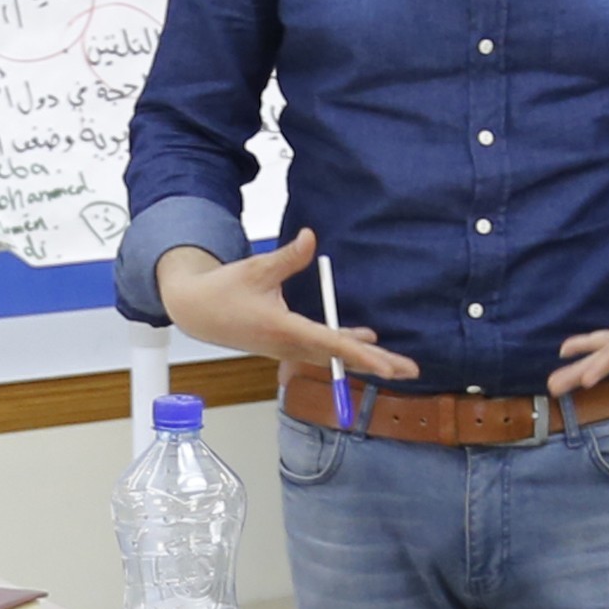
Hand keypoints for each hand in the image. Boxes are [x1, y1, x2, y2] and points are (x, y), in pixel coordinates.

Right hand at [156, 231, 422, 390]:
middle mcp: (290, 345)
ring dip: (366, 360)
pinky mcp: (288, 345)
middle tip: (410, 371)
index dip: (362, 355)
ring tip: (398, 366)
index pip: (331, 345)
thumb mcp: (256, 268)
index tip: (386, 365)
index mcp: (284, 329)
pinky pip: (324, 350)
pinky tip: (368, 341)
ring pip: (335, 357)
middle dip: (377, 365)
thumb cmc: (225, 290)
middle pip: (342, 358)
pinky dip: (348, 348)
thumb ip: (288, 257)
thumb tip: (310, 237)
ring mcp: (289, 349)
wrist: (198, 312)